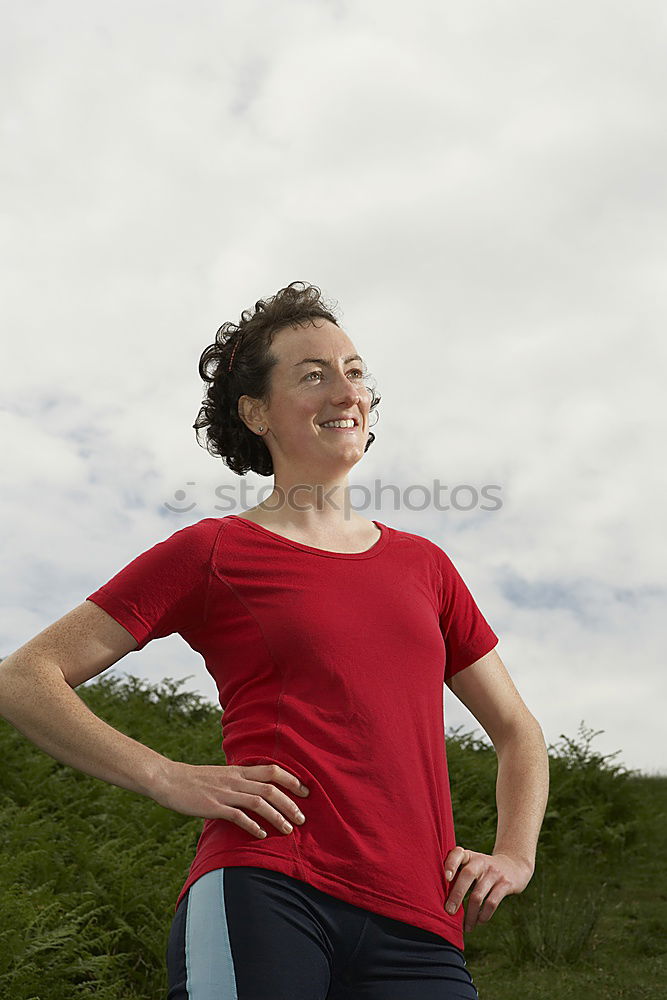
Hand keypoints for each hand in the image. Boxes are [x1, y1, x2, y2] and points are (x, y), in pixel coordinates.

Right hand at [152, 761, 309, 837]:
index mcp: (238, 771)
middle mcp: (235, 780)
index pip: (272, 770)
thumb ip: (239, 781)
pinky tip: (262, 835)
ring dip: (277, 817)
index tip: (305, 791)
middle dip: (290, 804)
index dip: (291, 780)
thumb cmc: (196, 780)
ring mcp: (225, 793)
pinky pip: (238, 816)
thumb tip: (257, 790)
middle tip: (302, 818)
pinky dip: (253, 826)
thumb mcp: (222, 775)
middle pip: (270, 788)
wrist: (169, 780)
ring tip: (288, 830)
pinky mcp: (213, 806)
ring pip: (258, 802)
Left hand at [443, 847, 532, 932]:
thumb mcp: (472, 864)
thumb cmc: (483, 869)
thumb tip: (436, 898)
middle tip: (448, 912)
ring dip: (470, 914)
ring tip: (466, 927)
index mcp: (469, 856)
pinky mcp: (506, 884)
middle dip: (456, 896)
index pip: (457, 854)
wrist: (513, 865)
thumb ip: (457, 874)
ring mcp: (494, 872)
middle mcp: (481, 861)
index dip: (450, 864)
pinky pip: (492, 902)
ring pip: (478, 895)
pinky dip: (484, 915)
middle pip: (467, 876)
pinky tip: (479, 921)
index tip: (445, 878)